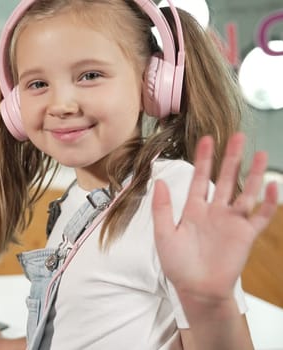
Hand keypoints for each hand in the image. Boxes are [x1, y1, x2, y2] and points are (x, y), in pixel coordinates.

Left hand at [152, 133, 277, 303]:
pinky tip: (272, 185)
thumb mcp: (163, 234)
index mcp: (194, 210)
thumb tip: (159, 181)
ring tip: (260, 153)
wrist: (196, 289)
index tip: (207, 139)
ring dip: (253, 174)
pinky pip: (260, 215)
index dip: (204, 159)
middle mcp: (215, 212)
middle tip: (237, 136)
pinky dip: (268, 202)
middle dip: (230, 158)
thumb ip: (162, 208)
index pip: (200, 179)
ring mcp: (232, 222)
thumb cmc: (178, 265)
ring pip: (245, 192)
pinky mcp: (246, 235)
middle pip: (225, 179)